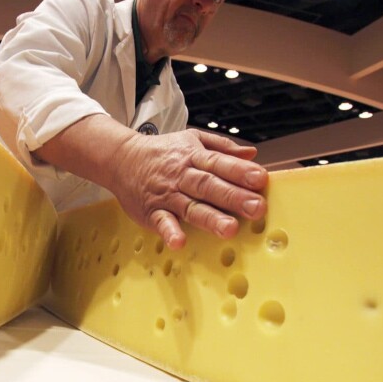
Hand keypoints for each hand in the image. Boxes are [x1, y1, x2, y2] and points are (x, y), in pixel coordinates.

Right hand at [110, 129, 266, 249]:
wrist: (122, 159)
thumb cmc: (162, 152)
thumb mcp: (192, 139)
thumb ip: (223, 147)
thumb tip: (252, 153)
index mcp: (194, 157)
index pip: (219, 163)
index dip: (240, 171)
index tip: (261, 179)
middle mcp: (182, 176)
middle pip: (209, 186)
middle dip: (233, 197)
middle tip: (256, 208)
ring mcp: (167, 195)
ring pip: (190, 207)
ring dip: (210, 218)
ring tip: (230, 229)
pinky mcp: (152, 212)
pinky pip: (162, 222)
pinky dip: (170, 231)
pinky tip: (180, 241)